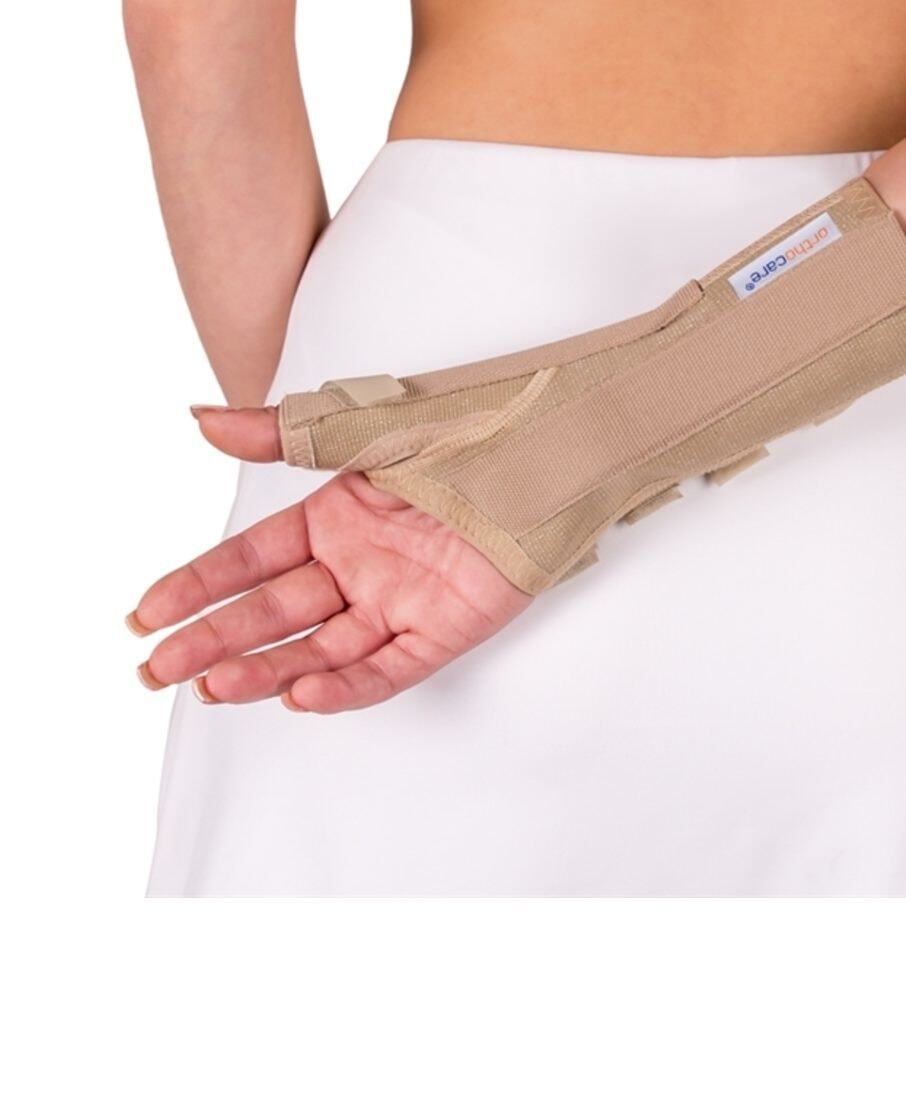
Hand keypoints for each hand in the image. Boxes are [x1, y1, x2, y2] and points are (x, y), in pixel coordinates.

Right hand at [130, 406, 530, 712]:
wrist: (553, 440)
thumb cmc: (468, 423)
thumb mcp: (363, 425)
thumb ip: (280, 434)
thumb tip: (201, 420)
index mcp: (334, 519)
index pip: (248, 562)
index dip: (195, 587)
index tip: (142, 615)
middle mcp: (359, 566)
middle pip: (272, 614)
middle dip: (211, 644)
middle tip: (154, 672)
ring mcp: (400, 601)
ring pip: (320, 649)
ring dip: (265, 671)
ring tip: (212, 688)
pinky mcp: (447, 629)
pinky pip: (389, 668)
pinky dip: (346, 686)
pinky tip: (299, 695)